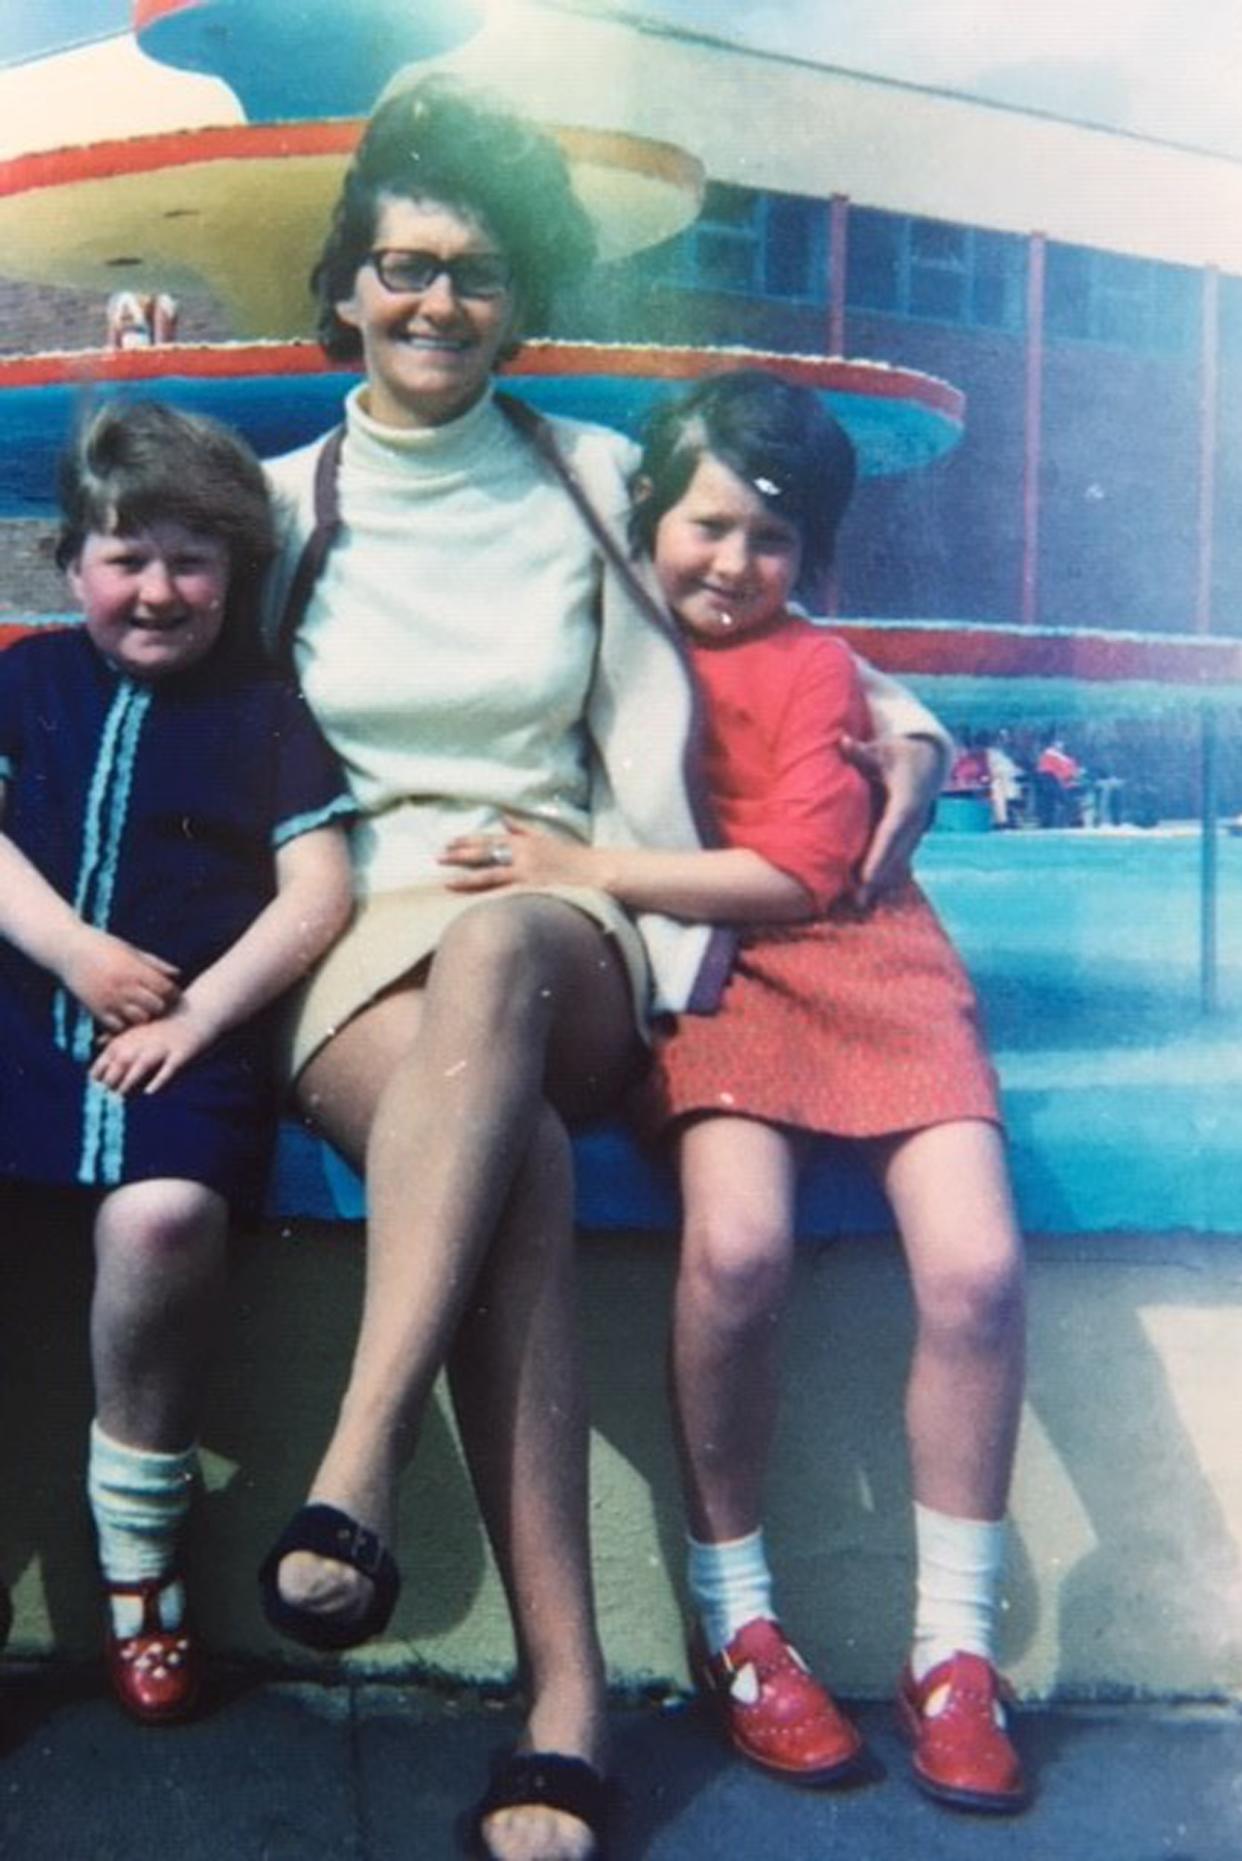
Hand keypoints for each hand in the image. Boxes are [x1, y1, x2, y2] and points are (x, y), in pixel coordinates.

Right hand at [58, 927, 180, 1029]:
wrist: (68, 949)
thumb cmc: (103, 946)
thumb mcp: (131, 950)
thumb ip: (154, 964)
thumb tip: (177, 974)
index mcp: (135, 969)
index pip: (166, 989)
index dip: (172, 993)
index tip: (171, 994)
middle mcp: (124, 986)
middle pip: (156, 1007)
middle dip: (160, 1007)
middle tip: (159, 1005)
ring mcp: (109, 1000)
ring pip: (138, 1020)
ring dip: (144, 1018)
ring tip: (142, 1011)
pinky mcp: (96, 1010)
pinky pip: (117, 1028)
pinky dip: (124, 1026)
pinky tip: (124, 1017)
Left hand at [90, 1000, 213, 1096]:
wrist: (200, 1011)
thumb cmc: (167, 1022)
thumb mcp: (139, 1026)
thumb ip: (118, 1035)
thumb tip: (98, 1041)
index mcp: (130, 1037)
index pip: (105, 1060)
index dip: (98, 1077)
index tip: (100, 1089)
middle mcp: (143, 1042)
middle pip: (120, 1064)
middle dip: (111, 1082)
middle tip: (109, 1097)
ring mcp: (163, 1047)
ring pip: (141, 1066)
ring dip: (129, 1081)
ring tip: (123, 1096)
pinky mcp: (182, 1054)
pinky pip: (168, 1069)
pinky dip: (158, 1080)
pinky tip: (150, 1092)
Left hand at [439, 819, 599, 891]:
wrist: (597, 872)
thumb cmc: (573, 857)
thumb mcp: (546, 838)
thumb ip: (522, 829)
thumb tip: (503, 817)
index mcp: (524, 841)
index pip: (489, 839)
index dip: (467, 841)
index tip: (448, 843)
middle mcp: (522, 854)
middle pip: (485, 854)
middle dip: (459, 856)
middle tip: (437, 857)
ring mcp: (527, 873)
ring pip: (490, 874)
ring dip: (466, 877)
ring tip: (446, 881)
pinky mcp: (533, 890)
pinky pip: (506, 894)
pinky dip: (489, 897)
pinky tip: (474, 901)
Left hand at [840, 734, 944, 908]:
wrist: (928, 761)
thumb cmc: (897, 754)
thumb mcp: (882, 750)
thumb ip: (862, 752)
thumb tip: (843, 742)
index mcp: (907, 802)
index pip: (891, 833)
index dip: (879, 856)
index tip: (865, 877)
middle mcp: (914, 822)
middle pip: (895, 855)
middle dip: (878, 879)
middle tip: (858, 902)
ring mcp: (915, 832)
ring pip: (899, 862)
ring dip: (882, 885)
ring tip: (860, 906)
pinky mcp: (911, 838)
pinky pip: (899, 861)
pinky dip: (886, 878)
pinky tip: (871, 897)